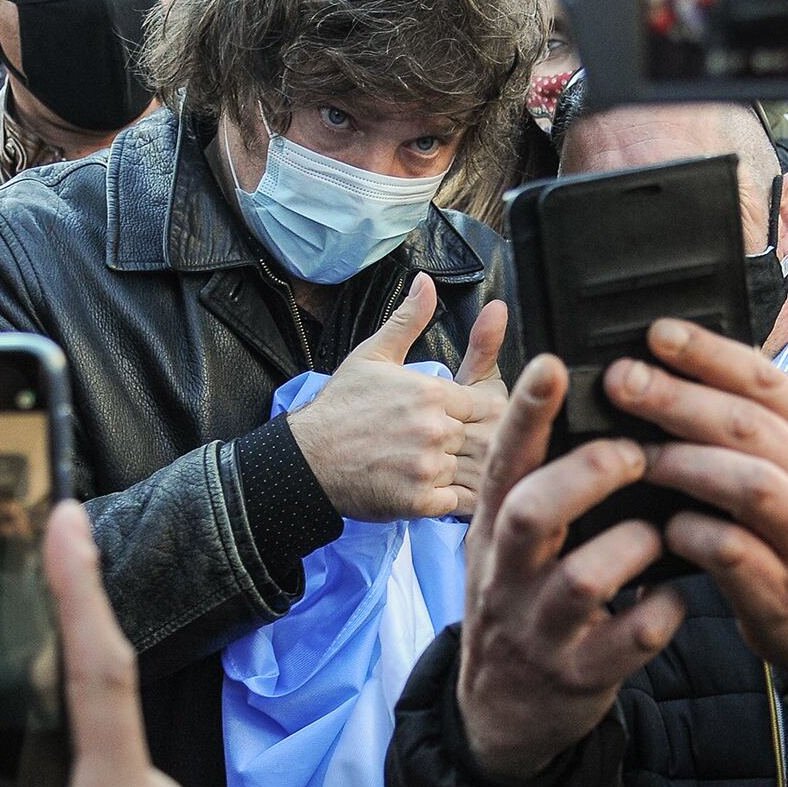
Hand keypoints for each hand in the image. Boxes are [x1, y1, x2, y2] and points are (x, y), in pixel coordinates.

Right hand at [287, 273, 506, 521]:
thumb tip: (426, 283)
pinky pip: (457, 503)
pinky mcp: (420, 502)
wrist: (306, 460)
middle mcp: (435, 429)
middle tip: (439, 447)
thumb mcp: (372, 356)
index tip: (448, 420)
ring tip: (427, 467)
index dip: (467, 414)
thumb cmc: (339, 407)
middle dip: (464, 443)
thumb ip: (408, 320)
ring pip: (469, 471)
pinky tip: (427, 489)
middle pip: (478, 438)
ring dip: (456, 471)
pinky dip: (449, 499)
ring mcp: (428, 467)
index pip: (481, 404)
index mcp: (430, 393)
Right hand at [454, 356, 686, 780]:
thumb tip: (583, 401)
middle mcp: (507, 576)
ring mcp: (540, 629)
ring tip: (663, 531)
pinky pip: (630, 638)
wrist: (500, 716)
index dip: (525, 413)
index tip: (554, 363)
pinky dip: (662, 610)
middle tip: (635, 452)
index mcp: (491, 531)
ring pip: (584, 577)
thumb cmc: (520, 602)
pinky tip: (677, 596)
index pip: (503, 462)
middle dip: (588, 473)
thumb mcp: (505, 544)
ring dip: (635, 544)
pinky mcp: (579, 675)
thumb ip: (535, 483)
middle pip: (531, 512)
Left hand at [606, 318, 787, 687]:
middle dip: (681, 398)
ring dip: (688, 465)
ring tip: (638, 458)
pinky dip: (695, 534)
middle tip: (623, 381)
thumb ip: (755, 432)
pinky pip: (736, 553)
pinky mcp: (785, 594)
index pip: (769, 382)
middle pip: (752, 427)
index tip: (657, 333)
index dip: (711, 354)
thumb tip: (673, 377)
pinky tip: (665, 528)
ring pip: (753, 486)